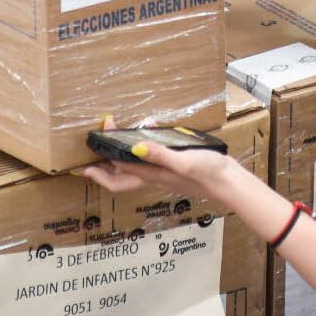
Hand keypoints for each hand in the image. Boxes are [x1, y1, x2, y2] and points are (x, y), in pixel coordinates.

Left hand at [81, 140, 238, 206]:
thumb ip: (160, 154)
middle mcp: (154, 175)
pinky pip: (151, 157)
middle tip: (95, 146)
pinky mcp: (174, 165)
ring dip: (122, 153)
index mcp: (152, 175)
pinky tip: (151, 132)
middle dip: (104, 164)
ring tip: (116, 137)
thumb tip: (134, 147)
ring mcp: (164, 171)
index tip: (85, 158)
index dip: (98, 170)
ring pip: (134, 165)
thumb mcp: (183, 161)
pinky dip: (145, 146)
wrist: (230, 182)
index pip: (116, 175)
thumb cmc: (208, 173)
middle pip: (120, 175)